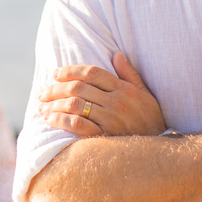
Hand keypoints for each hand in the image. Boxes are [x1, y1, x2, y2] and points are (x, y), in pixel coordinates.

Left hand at [38, 52, 165, 137]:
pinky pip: (77, 125)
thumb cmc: (150, 118)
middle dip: (55, 89)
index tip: (55, 74)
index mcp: (124, 88)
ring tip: (42, 107)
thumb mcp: (144, 92)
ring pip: (75, 105)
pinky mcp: (105, 136)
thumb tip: (116, 54)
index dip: (70, 71)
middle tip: (42, 93)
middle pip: (78, 88)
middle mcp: (116, 101)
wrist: (159, 148)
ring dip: (54, 104)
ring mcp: (111, 119)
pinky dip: (61, 120)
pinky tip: (50, 119)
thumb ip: (129, 73)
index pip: (91, 73)